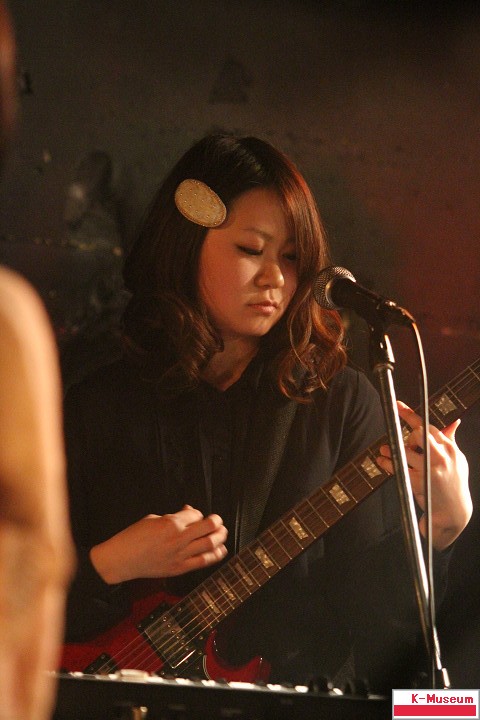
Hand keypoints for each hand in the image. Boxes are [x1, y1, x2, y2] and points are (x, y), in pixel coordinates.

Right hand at [90, 505, 227, 583]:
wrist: (122, 560)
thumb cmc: (133, 537)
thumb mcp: (152, 518)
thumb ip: (173, 516)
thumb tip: (189, 512)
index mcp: (170, 524)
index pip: (195, 515)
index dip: (198, 513)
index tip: (195, 515)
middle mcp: (178, 539)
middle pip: (208, 528)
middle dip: (217, 523)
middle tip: (219, 521)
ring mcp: (179, 556)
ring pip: (209, 545)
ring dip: (220, 537)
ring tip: (223, 533)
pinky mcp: (179, 569)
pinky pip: (202, 562)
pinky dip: (215, 555)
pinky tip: (221, 550)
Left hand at [376, 401, 471, 550]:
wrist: (454, 511)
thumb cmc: (454, 483)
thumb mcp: (457, 460)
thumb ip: (450, 440)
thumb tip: (454, 422)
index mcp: (451, 449)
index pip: (429, 426)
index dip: (411, 415)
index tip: (398, 406)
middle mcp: (442, 457)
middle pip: (419, 434)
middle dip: (408, 437)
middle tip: (406, 445)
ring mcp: (430, 469)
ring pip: (406, 450)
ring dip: (393, 448)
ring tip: (385, 449)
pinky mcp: (419, 481)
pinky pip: (398, 467)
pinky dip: (387, 462)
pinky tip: (382, 460)